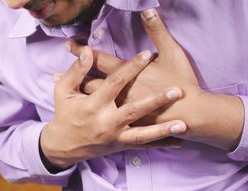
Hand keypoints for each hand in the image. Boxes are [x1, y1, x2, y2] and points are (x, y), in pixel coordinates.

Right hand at [40, 46, 186, 169]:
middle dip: (156, 101)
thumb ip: (76, 71)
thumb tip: (87, 52)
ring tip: (183, 125)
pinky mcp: (120, 146)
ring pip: (142, 134)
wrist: (62, 146)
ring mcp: (115, 137)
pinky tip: (179, 143)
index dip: (131, 68)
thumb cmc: (64, 115)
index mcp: (93, 105)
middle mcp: (106, 122)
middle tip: (177, 91)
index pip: (115, 83)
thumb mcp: (63, 91)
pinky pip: (142, 146)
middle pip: (134, 110)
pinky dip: (160, 145)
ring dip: (163, 130)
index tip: (148, 54)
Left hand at [67, 8, 244, 150]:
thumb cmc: (183, 83)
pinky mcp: (126, 123)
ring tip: (60, 83)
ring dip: (77, 91)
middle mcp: (120, 94)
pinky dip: (90, 109)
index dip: (84, 52)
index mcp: (128, 76)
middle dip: (76, 72)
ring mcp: (121, 111)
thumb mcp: (173, 53)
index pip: (100, 61)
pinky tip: (79, 107)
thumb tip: (148, 8)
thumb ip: (158, 31)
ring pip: (94, 100)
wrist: (191, 116)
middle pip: (91, 81)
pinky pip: (100, 113)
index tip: (69, 44)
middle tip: (57, 69)